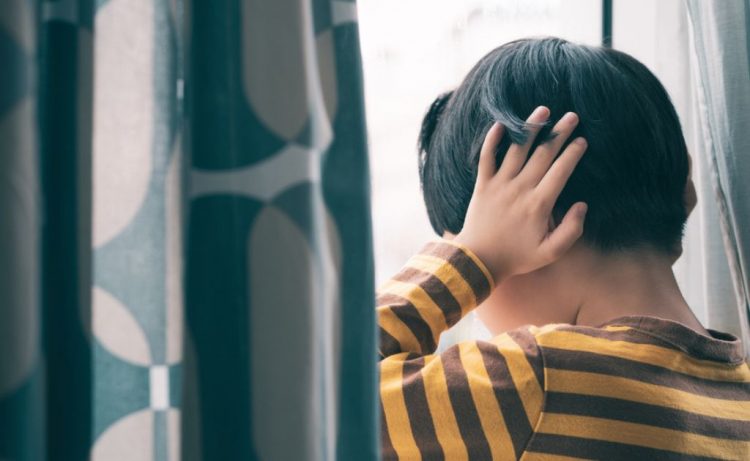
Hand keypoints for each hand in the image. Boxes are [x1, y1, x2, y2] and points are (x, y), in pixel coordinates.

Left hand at [454, 106, 587, 283]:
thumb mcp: (550, 252)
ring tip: (543, 110)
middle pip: (543, 154)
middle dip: (559, 133)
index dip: (573, 153)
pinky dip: (492, 140)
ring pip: (517, 150)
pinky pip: (486, 157)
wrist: (479, 260)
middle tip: (572, 116)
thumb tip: (582, 205)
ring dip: (531, 128)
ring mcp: (499, 185)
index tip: (582, 141)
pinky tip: (500, 123)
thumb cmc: (517, 257)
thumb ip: (572, 230)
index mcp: (539, 204)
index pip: (561, 171)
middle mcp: (520, 189)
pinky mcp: (483, 185)